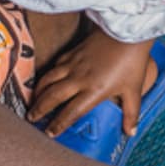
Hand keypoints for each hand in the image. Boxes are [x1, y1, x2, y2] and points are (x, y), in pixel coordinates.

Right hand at [27, 29, 153, 137]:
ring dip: (38, 92)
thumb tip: (130, 133)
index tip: (49, 133)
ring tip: (32, 101)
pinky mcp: (71, 52)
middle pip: (52, 96)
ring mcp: (73, 64)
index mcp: (94, 91)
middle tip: (30, 118)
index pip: (71, 112)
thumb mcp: (134, 91)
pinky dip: (46, 75)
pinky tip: (45, 80)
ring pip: (48, 79)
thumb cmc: (132, 62)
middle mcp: (78, 79)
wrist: (127, 32)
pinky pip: (54, 66)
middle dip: (39, 109)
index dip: (58, 124)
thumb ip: (131, 114)